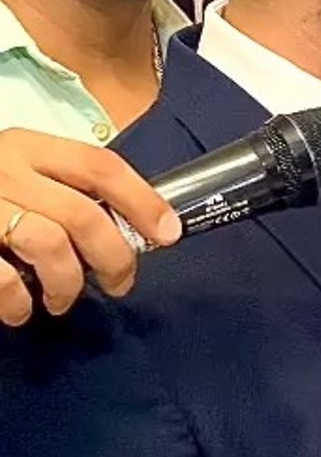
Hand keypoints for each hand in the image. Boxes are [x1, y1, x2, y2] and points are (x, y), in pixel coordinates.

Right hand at [0, 130, 180, 325]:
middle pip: (82, 213)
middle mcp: (5, 167)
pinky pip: (2, 277)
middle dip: (114, 257)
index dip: (142, 201)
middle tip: (119, 284)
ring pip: (48, 243)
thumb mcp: (20, 175)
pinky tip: (18, 310)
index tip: (169, 234)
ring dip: (67, 283)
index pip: (100, 166)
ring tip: (60, 300)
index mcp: (29, 146)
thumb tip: (132, 231)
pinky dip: (18, 302)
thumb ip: (64, 192)